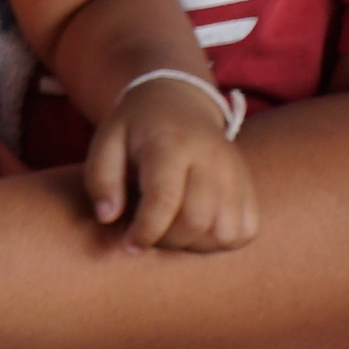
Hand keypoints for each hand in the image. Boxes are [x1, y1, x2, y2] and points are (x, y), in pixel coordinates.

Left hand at [92, 74, 260, 250]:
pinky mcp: (248, 186)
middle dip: (167, 241)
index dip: (145, 231)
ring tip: (172, 231)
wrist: (180, 103)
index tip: (129, 244)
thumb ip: (101, 179)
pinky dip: (222, 241)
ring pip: (224, 231)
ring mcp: (235, 173)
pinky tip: (198, 230)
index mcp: (171, 145)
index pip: (165, 199)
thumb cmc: (136, 129)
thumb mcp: (106, 142)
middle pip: (197, 220)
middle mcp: (210, 159)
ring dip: (194, 245)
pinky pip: (246, 231)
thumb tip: (108, 217)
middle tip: (148, 235)